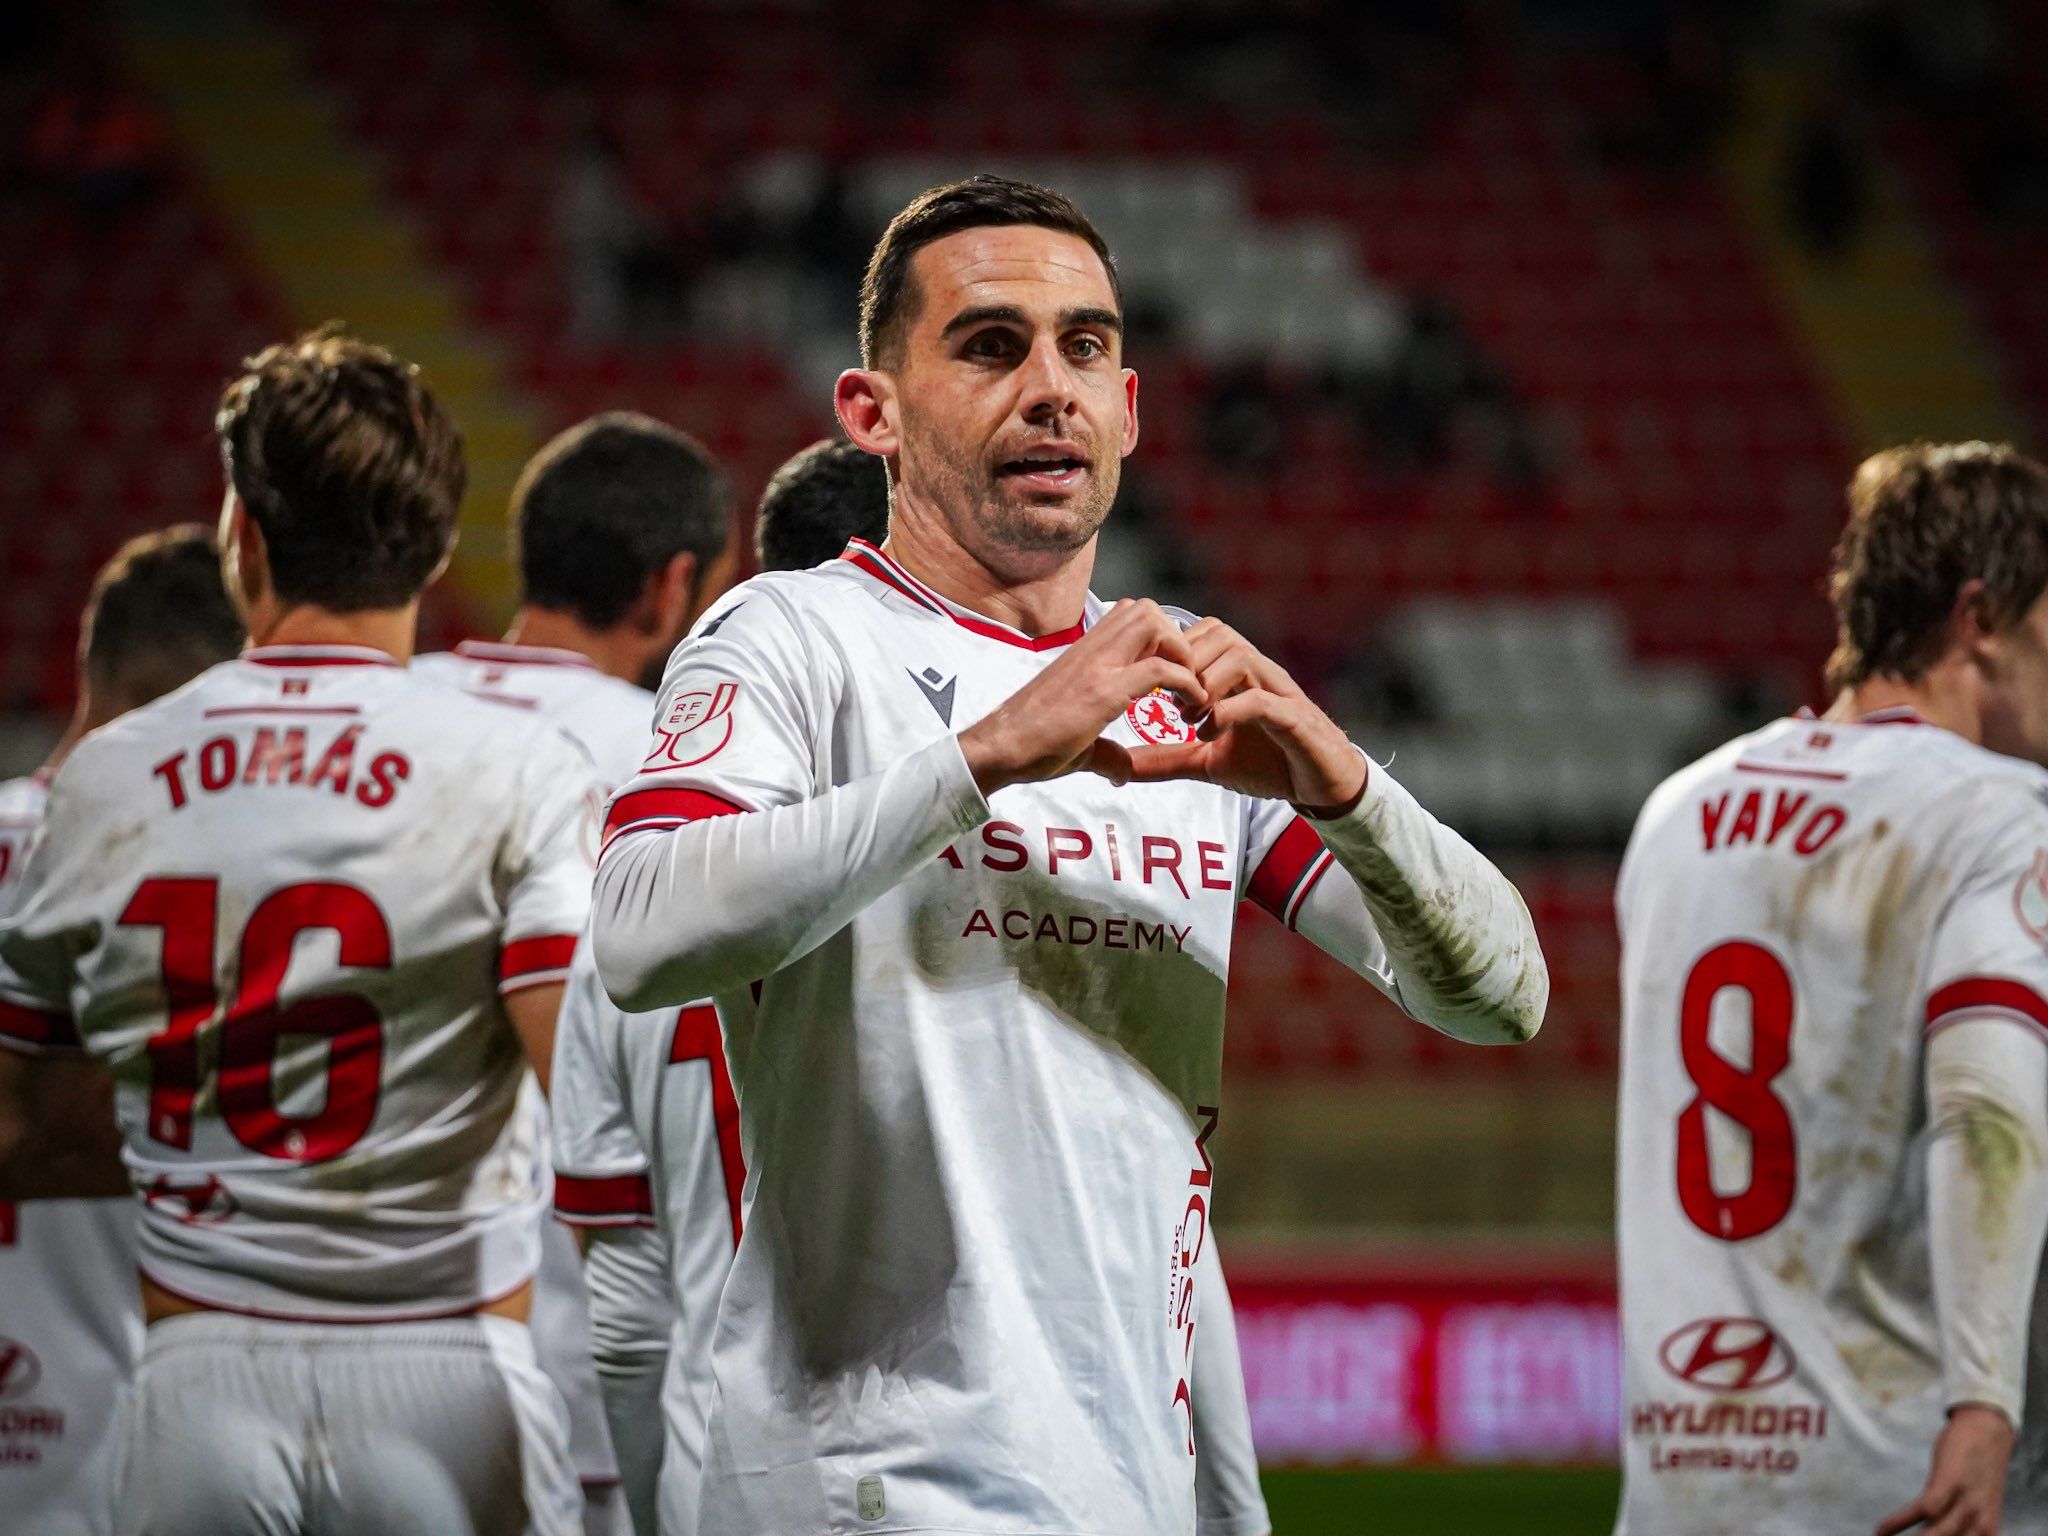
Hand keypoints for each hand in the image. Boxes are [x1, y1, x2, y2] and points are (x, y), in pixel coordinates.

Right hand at [958, 599, 1208, 795]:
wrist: (997, 749)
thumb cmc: (1029, 745)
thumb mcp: (1078, 743)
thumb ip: (1107, 753)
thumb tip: (1122, 774)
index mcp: (1085, 655)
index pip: (1129, 614)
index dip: (1160, 637)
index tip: (1172, 674)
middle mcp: (1091, 652)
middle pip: (1147, 609)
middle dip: (1176, 638)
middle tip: (1183, 677)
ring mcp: (1096, 668)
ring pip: (1153, 623)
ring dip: (1181, 652)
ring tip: (1187, 689)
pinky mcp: (1102, 692)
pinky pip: (1160, 669)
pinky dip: (1187, 683)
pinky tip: (1192, 706)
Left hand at [1121, 618, 1365, 813]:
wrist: (1321, 787)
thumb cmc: (1270, 764)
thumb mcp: (1207, 763)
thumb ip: (1168, 758)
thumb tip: (1122, 767)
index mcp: (1238, 675)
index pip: (1202, 633)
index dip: (1173, 653)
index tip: (1153, 688)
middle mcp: (1260, 673)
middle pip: (1218, 632)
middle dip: (1185, 663)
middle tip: (1169, 701)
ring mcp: (1279, 692)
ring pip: (1239, 655)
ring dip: (1205, 684)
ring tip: (1190, 719)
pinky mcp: (1295, 719)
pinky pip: (1261, 700)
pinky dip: (1228, 712)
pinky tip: (1209, 734)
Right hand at [1876, 1404, 2014, 1535]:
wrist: (1989, 1432)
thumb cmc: (1979, 1468)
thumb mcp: (1978, 1505)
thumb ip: (1963, 1526)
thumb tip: (1932, 1535)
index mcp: (1987, 1532)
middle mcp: (1981, 1524)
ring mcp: (1966, 1503)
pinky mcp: (1950, 1482)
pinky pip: (1923, 1510)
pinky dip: (1900, 1523)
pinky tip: (1882, 1530)